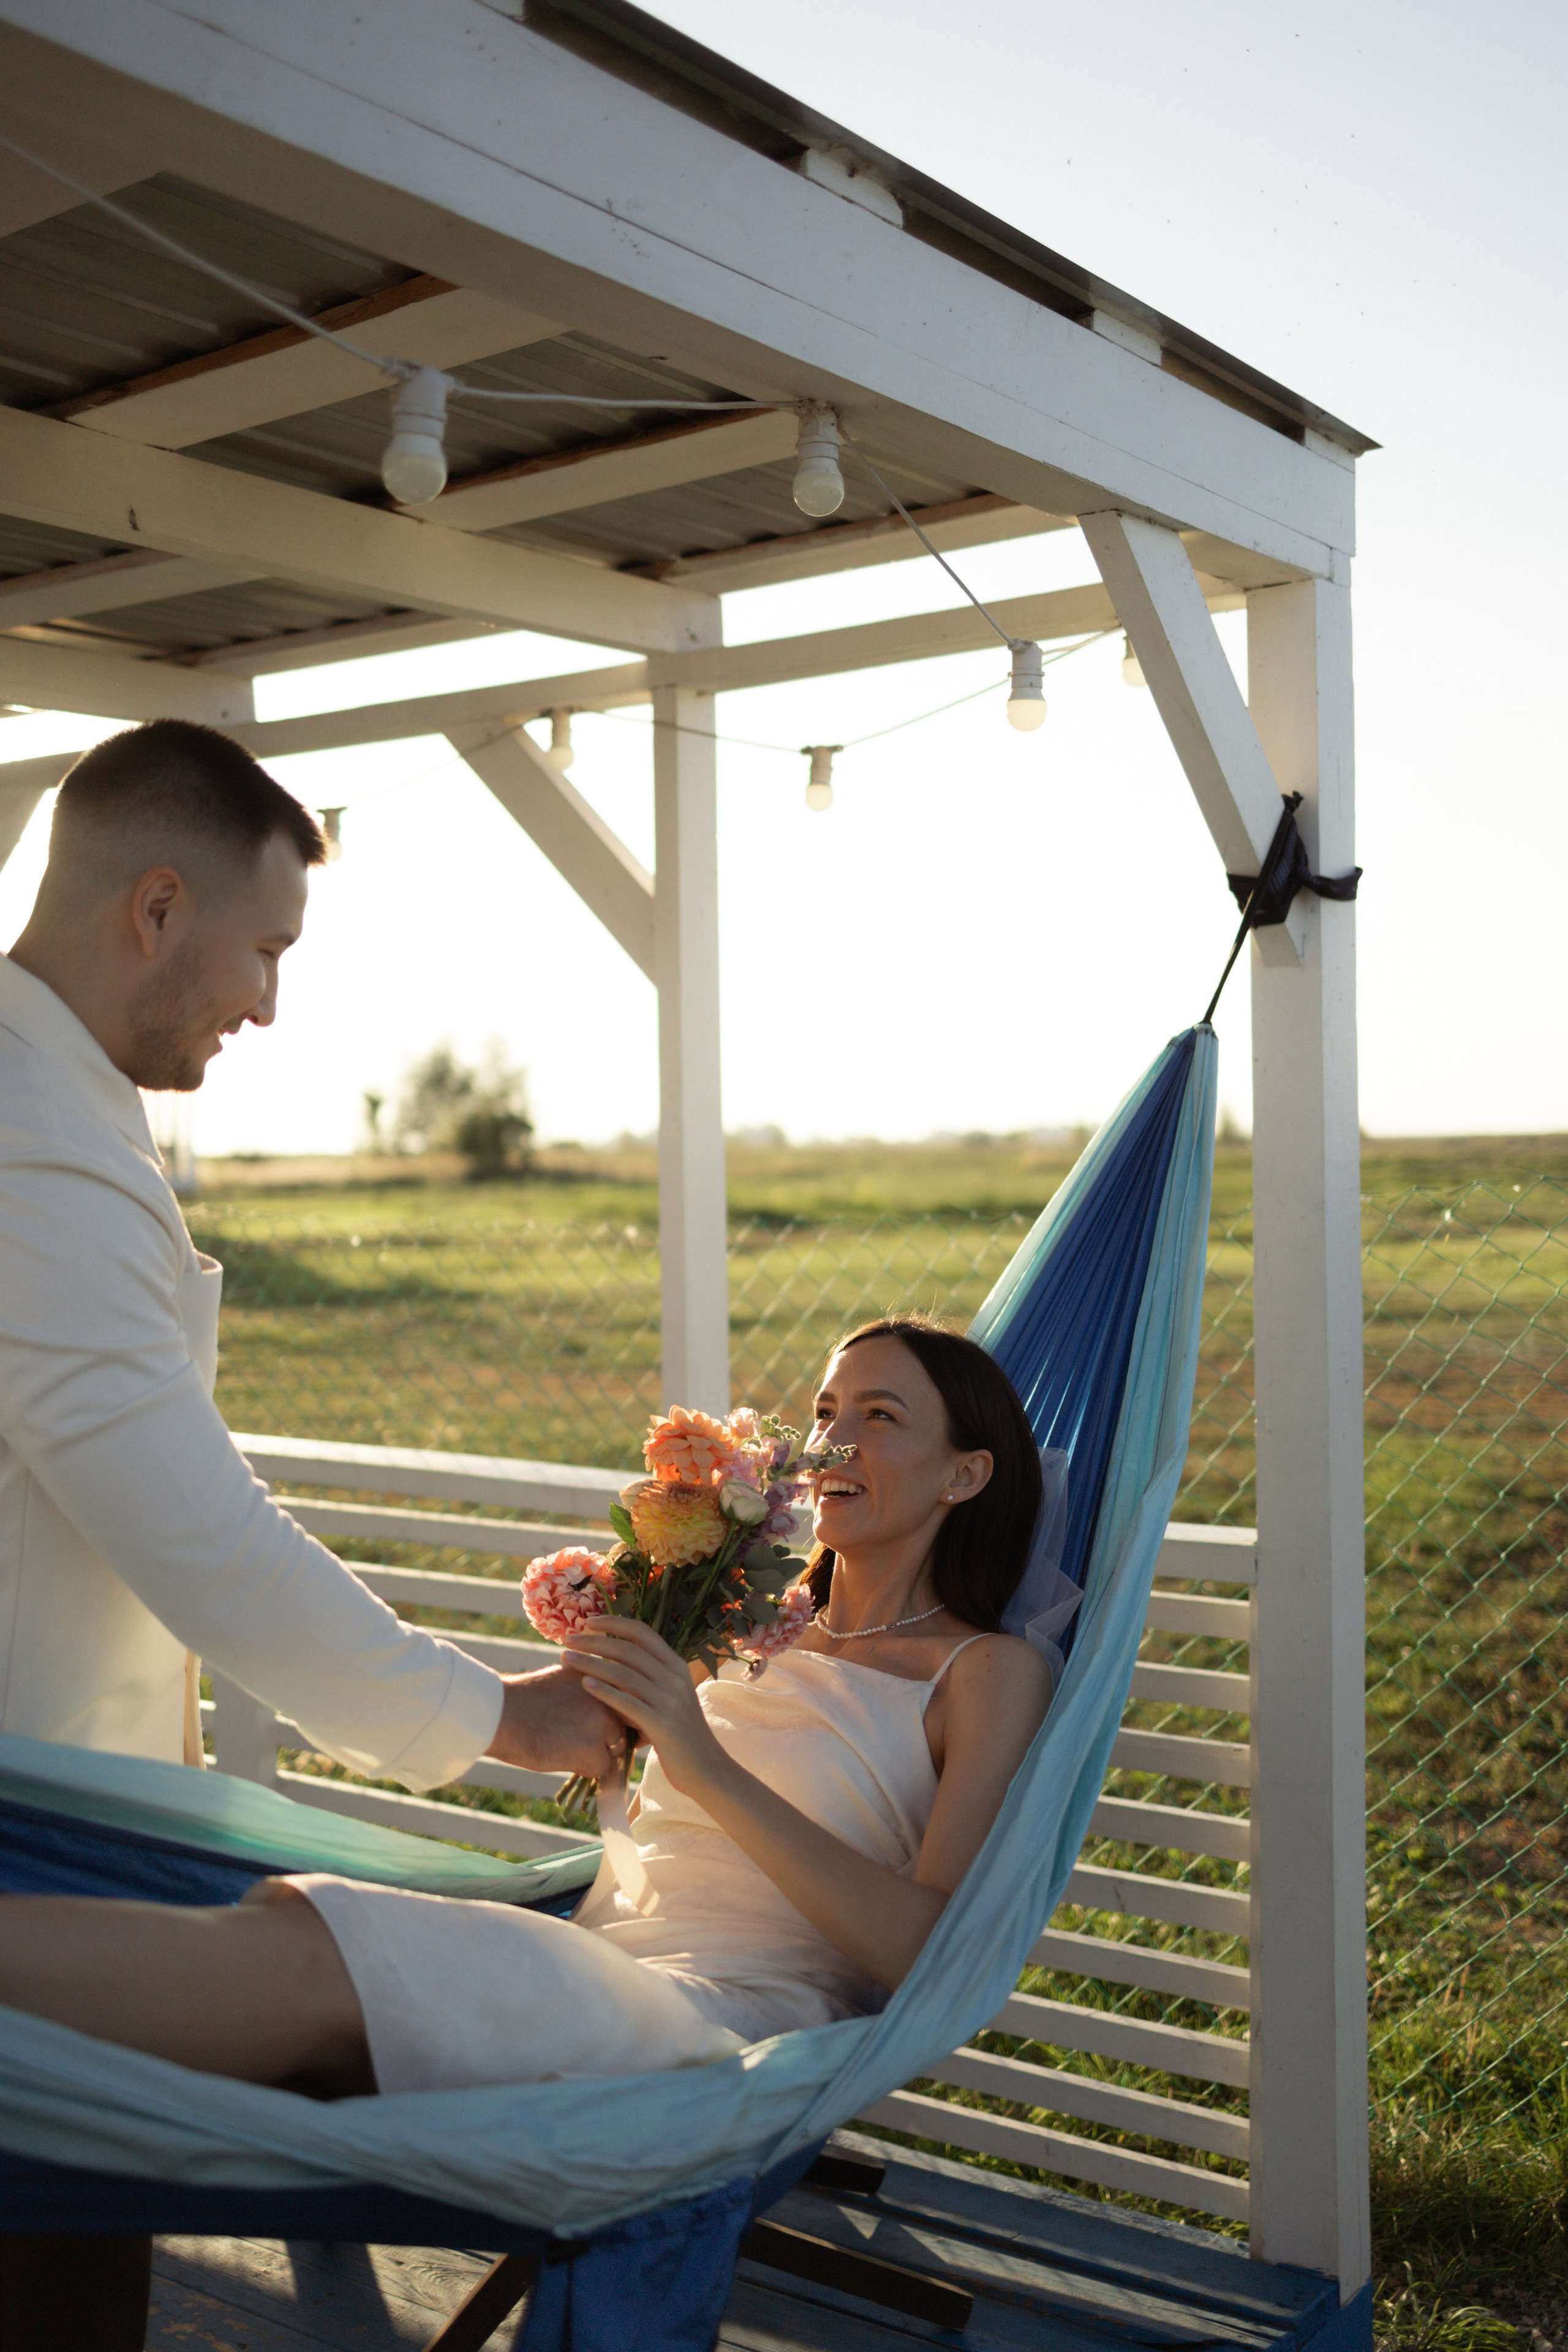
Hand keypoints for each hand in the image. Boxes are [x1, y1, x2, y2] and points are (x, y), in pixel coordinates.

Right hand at [486, 1665, 623, 1778]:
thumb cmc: (525, 1697)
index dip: (616, 1719)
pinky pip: (602, 1769)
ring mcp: (603, 1722)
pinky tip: (562, 1756)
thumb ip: (590, 1686)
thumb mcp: (566, 1677)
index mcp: (604, 1675)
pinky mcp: (592, 1749)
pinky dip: (584, 1769)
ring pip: (615, 1750)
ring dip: (597, 1754)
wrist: (500, 1712)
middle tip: (578, 1738)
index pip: (628, 1702)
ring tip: (566, 1745)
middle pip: (625, 1728)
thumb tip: (602, 1695)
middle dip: (609, 1738)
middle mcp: (610, 1696)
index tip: (596, 1725)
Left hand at [561, 1620, 726, 1798]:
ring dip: (591, 1663)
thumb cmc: (680, 1733)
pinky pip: (628, 1703)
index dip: (614, 1623)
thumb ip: (648, 1678)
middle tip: (568, 1639)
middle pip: (628, 1650)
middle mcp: (674, 1678)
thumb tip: (611, 1661)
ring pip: (624, 1673)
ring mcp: (669, 1701)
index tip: (588, 1621)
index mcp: (677, 1666)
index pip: (643, 1633)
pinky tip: (584, 1684)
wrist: (705, 1768)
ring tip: (566, 1659)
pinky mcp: (662, 1725)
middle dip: (594, 1641)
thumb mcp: (669, 1697)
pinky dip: (605, 1691)